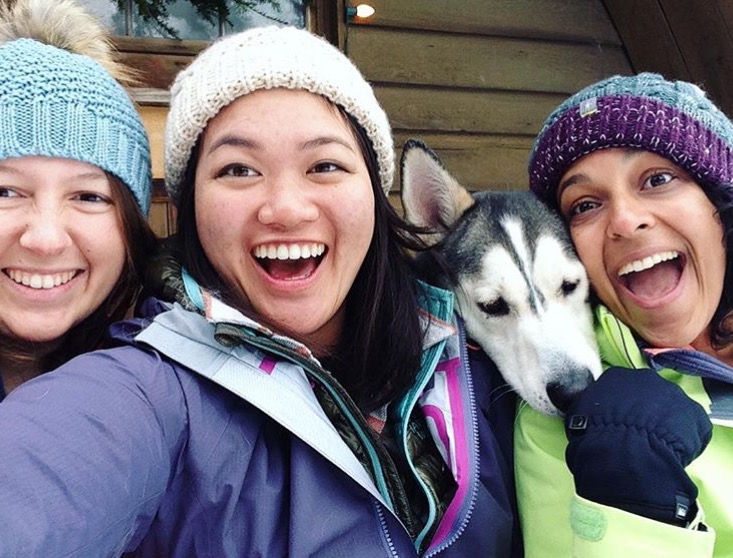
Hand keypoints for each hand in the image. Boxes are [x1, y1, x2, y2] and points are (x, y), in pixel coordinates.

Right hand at [564, 367, 711, 525]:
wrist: (624, 453)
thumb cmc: (595, 434)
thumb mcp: (578, 413)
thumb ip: (588, 404)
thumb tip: (586, 405)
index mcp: (617, 376)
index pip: (621, 386)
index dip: (620, 404)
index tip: (619, 419)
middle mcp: (646, 378)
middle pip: (648, 393)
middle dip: (645, 410)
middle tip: (638, 431)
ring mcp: (673, 394)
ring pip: (671, 408)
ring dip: (665, 421)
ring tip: (654, 443)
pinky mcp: (694, 415)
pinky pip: (690, 425)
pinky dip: (684, 436)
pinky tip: (671, 450)